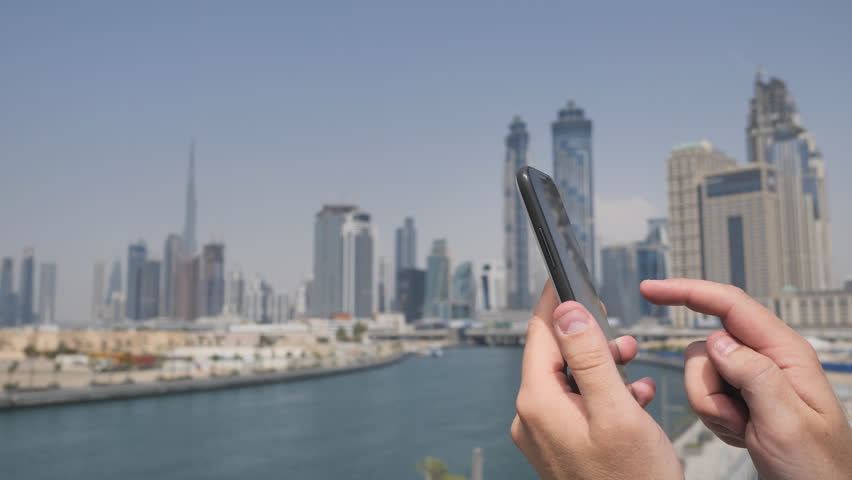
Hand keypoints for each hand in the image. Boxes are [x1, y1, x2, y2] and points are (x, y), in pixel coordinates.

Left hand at [511, 281, 682, 479]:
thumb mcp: (616, 411)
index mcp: (539, 403)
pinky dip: (604, 394)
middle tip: (617, 327)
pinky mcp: (561, 448)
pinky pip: (578, 407)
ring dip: (601, 366)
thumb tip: (567, 311)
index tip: (564, 275)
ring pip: (570, 381)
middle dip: (588, 337)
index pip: (540, 334)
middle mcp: (533, 418)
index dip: (556, 302)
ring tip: (632, 361)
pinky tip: (635, 396)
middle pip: (554, 356)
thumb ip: (590, 357)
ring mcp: (545, 436)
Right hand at [641, 279, 851, 479]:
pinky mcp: (741, 396)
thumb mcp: (787, 423)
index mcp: (785, 352)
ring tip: (742, 428)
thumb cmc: (818, 466)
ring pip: (700, 372)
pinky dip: (714, 418)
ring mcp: (753, 378)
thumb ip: (755, 375)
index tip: (650, 290)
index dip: (686, 292)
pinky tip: (741, 433)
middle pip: (706, 347)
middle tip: (736, 416)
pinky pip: (703, 395)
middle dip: (706, 384)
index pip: (729, 305)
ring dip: (710, 405)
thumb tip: (717, 339)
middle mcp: (768, 358)